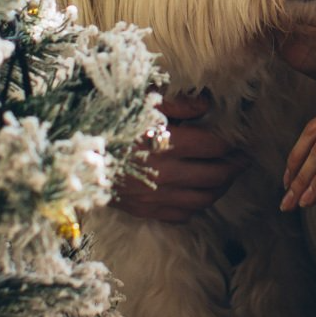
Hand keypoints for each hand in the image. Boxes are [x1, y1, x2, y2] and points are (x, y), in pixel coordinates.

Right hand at [109, 92, 246, 222]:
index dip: (232, 144)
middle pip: (216, 176)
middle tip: (242, 160)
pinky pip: (182, 215)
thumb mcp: (143, 101)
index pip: (215, 148)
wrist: (73, 154)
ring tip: (225, 177)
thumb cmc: (108, 121)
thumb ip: (179, 103)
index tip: (239, 141)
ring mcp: (156, 196)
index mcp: (168, 143)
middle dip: (234, 168)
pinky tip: (198, 194)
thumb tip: (208, 104)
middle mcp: (167, 174)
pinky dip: (196, 206)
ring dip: (220, 188)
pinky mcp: (145, 210)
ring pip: (204, 199)